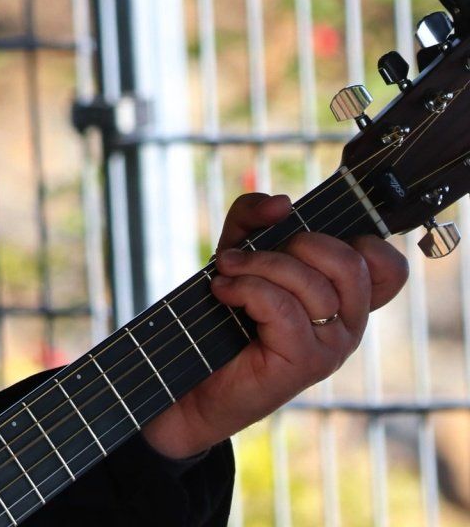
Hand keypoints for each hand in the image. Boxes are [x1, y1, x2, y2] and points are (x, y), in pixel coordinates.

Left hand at [141, 192, 407, 460]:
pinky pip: (283, 307)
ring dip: (256, 265)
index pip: (388, 266)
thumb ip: (254, 218)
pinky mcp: (306, 361)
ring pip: (311, 283)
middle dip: (295, 243)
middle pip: (349, 262)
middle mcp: (348, 323)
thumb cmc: (224, 314)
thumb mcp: (239, 252)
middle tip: (252, 254)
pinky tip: (223, 293)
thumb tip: (282, 203)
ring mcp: (332, 345)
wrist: (193, 378)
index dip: (359, 241)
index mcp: (344, 297)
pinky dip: (246, 289)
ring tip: (226, 272)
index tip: (305, 237)